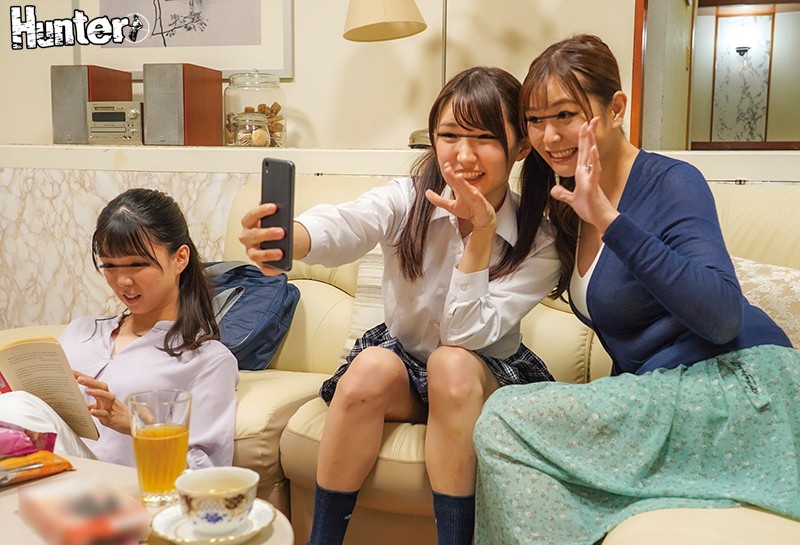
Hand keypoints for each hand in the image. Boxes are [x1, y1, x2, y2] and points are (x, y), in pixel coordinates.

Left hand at [74, 370, 130, 434]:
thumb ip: (90, 405)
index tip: (72, 372)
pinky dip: (99, 412)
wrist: (130, 423)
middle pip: (101, 386)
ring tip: (88, 390)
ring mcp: (110, 407)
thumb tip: (77, 404)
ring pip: (106, 397)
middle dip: (90, 381)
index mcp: (104, 395)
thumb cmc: (115, 413)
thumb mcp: (101, 407)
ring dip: (97, 392)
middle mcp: (108, 399)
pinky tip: (92, 411)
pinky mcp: (111, 417)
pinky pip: (105, 414)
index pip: (93, 383)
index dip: (83, 377)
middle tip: (79, 378)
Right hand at [238, 202, 287, 275]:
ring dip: (268, 254)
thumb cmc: (272, 226)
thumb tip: (283, 209)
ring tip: (281, 253)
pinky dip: (271, 269)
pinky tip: (281, 267)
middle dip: (267, 234)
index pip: (252, 215)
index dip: (262, 211)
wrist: (277, 239)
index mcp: (248, 223)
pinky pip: (264, 269)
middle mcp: (247, 238)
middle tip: (281, 232)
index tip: (274, 207)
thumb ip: (274, 214)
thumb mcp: (273, 218)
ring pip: (256, 255)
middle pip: (253, 235)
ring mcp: (252, 252)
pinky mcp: (259, 264)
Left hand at [425, 162, 496, 231]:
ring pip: (469, 189)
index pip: (454, 180)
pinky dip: (476, 196)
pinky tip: (474, 193)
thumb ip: (439, 200)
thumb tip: (427, 192)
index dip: (449, 173)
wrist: (483, 219)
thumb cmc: (469, 210)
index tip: (445, 164)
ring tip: (458, 177)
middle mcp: (468, 191)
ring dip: (464, 183)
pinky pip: (479, 200)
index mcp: (461, 190)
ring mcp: (475, 197)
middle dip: (454, 175)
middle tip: (447, 167)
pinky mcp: (481, 204)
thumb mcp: (451, 206)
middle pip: (460, 182)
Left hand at [549, 117, 618, 232]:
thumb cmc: (589, 208)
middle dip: (588, 133)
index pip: (582, 152)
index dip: (583, 139)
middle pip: (587, 149)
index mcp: (582, 173)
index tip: (584, 125)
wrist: (598, 219)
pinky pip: (594, 170)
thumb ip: (563, 194)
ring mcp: (592, 177)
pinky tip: (593, 149)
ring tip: (590, 127)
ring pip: (591, 155)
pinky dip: (594, 159)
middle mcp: (588, 172)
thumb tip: (553, 190)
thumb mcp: (572, 200)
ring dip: (590, 141)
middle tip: (591, 118)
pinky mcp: (594, 185)